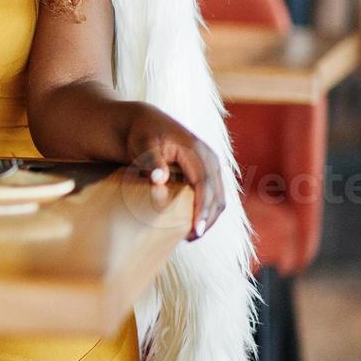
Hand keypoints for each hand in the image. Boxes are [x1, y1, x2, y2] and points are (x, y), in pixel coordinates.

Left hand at [125, 104, 226, 240]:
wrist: (145, 123)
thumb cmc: (142, 134)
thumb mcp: (142, 144)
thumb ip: (151, 161)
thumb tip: (159, 179)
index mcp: (196, 150)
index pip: (205, 184)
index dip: (202, 208)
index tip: (195, 228)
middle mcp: (209, 157)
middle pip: (217, 194)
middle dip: (208, 218)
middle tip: (192, 238)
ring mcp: (211, 165)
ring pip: (219, 197)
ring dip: (209, 217)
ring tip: (192, 235)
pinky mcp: (208, 171)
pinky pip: (214, 194)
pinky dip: (208, 210)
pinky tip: (194, 223)